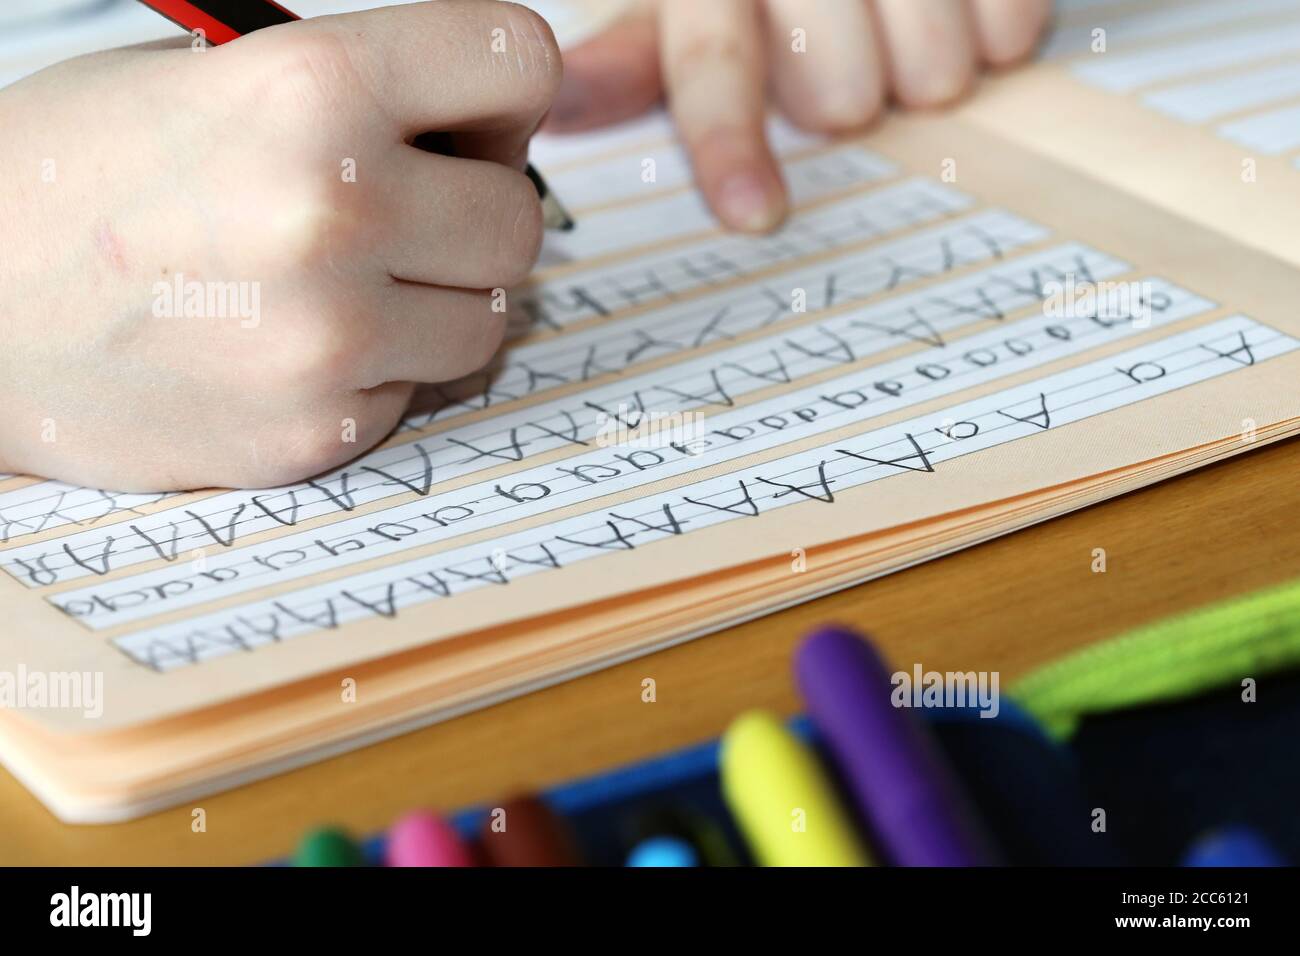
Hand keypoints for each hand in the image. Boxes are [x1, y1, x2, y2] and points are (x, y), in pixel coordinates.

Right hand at [0, 0, 558, 490]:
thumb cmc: (74, 181)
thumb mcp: (206, 79)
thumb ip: (359, 94)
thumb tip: (483, 128)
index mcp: (310, 88)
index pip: (519, 63)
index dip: (503, 93)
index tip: (473, 120)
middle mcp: (333, 209)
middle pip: (519, 219)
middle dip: (472, 213)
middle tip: (403, 213)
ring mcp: (329, 336)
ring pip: (485, 320)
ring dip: (435, 303)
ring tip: (345, 285)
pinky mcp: (315, 430)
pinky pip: (416, 394)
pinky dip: (377, 374)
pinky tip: (294, 348)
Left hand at [548, 0, 1051, 231]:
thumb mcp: (686, 7)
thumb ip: (633, 62)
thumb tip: (558, 112)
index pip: (713, 64)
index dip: (730, 142)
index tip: (754, 216)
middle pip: (838, 95)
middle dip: (845, 100)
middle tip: (840, 67)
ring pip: (931, 72)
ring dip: (923, 74)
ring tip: (901, 35)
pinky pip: (1008, 30)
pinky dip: (993, 37)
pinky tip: (960, 10)